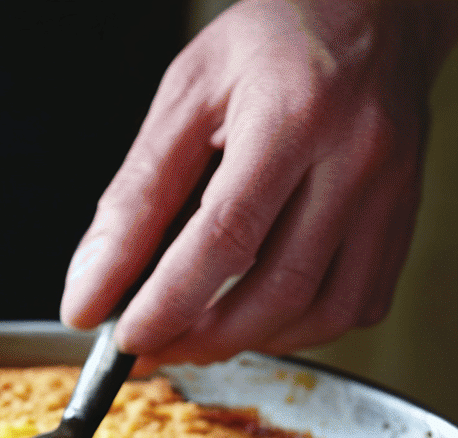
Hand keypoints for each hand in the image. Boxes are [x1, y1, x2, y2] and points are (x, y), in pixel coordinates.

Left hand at [60, 0, 457, 371]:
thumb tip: (91, 286)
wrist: (375, 14)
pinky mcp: (402, 222)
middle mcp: (356, 157)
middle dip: (202, 338)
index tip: (124, 338)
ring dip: (248, 342)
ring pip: (320, 313)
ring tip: (196, 334)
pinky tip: (257, 314)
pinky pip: (354, 306)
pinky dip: (298, 329)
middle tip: (151, 348)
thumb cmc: (274, 43)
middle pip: (276, 291)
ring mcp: (389, 195)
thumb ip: (136, 196)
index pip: (225, 237)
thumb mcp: (185, 98)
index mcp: (294, 114)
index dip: (169, 303)